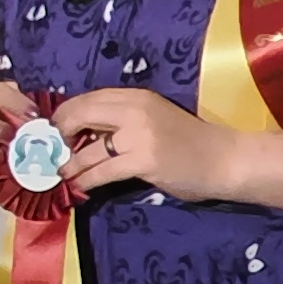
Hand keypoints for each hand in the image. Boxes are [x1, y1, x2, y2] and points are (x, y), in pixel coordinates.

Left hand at [57, 84, 238, 205]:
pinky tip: (81, 187)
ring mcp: (139, 135)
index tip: (56, 130)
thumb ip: (123, 120)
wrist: (226, 159)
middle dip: (61, 134)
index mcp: (136, 96)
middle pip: (81, 114)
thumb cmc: (190, 141)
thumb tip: (84, 133)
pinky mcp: (144, 160)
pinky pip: (103, 171)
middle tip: (56, 150)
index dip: (66, 114)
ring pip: (89, 149)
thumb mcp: (154, 118)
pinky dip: (87, 180)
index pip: (88, 98)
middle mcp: (135, 109)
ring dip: (71, 163)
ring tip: (64, 172)